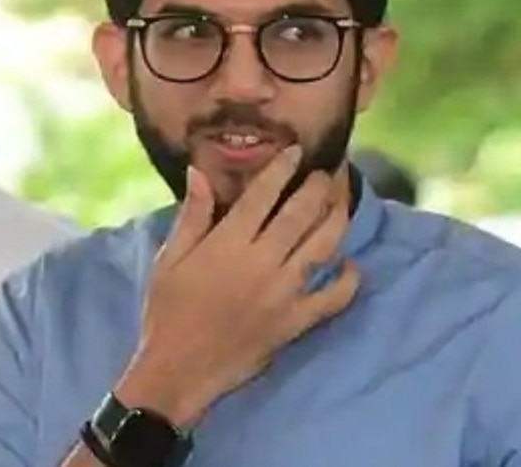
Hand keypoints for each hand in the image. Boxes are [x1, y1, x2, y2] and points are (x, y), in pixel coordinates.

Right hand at [117, 146, 358, 425]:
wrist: (179, 370)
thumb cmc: (168, 311)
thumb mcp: (170, 259)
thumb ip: (192, 215)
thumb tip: (199, 172)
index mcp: (228, 244)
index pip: (263, 196)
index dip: (282, 169)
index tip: (296, 151)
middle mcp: (262, 263)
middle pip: (300, 214)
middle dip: (318, 187)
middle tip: (326, 173)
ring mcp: (283, 293)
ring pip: (323, 247)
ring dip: (337, 220)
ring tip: (342, 203)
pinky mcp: (295, 321)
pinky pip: (333, 297)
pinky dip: (348, 280)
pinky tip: (351, 265)